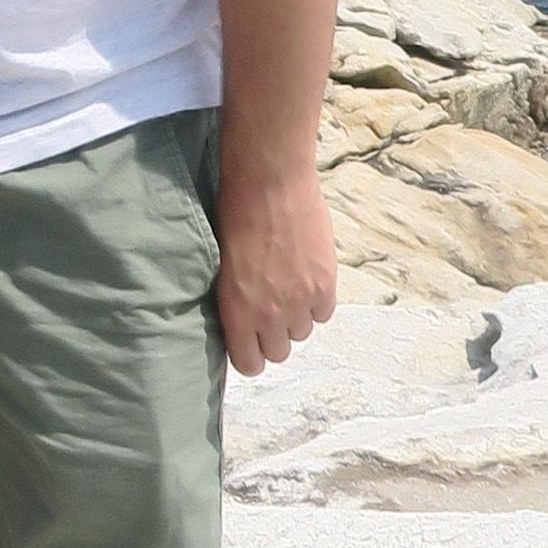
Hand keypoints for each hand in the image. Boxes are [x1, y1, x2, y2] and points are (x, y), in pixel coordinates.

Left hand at [210, 157, 342, 376]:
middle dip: (274, 335)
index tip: (251, 341)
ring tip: (288, 286)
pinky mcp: (325, 284)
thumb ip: (235, 301)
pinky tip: (306, 277)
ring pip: (303, 333)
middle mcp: (269, 314)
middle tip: (270, 309)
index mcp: (236, 311)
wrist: (269, 183)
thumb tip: (244, 320)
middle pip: (279, 352)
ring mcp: (300, 301)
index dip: (252, 354)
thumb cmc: (235, 214)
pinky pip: (324, 313)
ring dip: (296, 316)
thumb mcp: (221, 267)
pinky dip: (317, 301)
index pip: (250, 364)